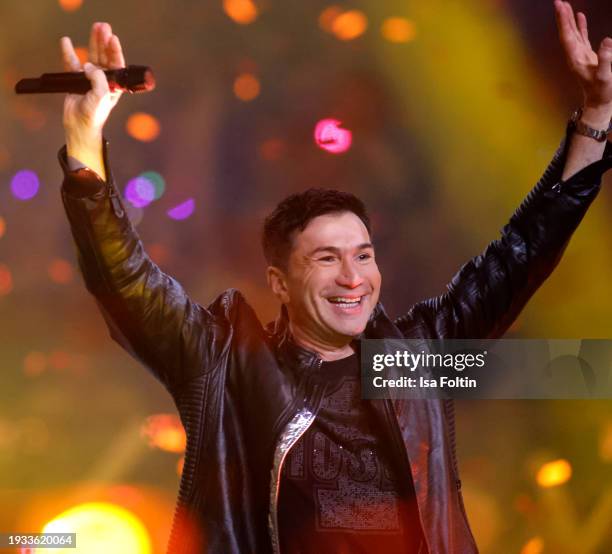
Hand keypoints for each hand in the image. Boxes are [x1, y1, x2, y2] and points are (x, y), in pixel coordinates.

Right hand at [60, 22, 124, 140]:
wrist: (79, 125)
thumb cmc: (95, 114)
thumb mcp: (102, 96)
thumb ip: (99, 80)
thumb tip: (89, 66)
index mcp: (114, 85)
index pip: (116, 64)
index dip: (115, 51)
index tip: (113, 39)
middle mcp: (104, 80)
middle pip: (105, 56)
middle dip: (104, 42)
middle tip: (103, 27)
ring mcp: (90, 79)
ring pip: (92, 56)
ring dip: (93, 43)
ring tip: (94, 28)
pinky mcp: (76, 80)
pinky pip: (73, 63)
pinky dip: (69, 52)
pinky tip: (66, 42)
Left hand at [554, 0, 611, 124]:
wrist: (600, 101)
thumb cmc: (602, 90)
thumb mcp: (605, 76)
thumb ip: (606, 59)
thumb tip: (607, 40)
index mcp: (576, 59)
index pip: (567, 36)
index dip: (563, 21)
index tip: (560, 7)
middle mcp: (574, 56)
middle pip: (566, 33)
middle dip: (562, 17)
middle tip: (558, 2)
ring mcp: (579, 55)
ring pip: (572, 33)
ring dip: (568, 20)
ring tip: (565, 5)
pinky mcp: (586, 55)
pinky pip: (581, 37)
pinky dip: (580, 26)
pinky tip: (579, 16)